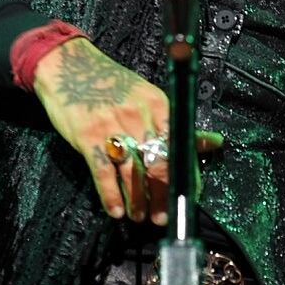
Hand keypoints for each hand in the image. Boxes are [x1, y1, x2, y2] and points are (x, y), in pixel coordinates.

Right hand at [31, 37, 222, 223]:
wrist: (70, 66)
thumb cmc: (112, 84)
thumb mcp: (148, 96)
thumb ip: (175, 124)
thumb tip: (214, 143)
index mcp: (159, 105)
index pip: (180, 146)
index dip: (186, 176)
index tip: (188, 196)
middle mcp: (139, 116)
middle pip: (158, 163)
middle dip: (163, 195)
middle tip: (163, 217)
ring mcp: (113, 127)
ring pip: (132, 172)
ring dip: (138, 200)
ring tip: (140, 217)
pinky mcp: (88, 136)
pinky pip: (103, 172)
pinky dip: (111, 195)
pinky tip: (116, 211)